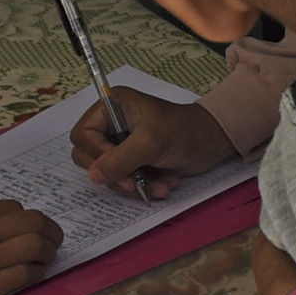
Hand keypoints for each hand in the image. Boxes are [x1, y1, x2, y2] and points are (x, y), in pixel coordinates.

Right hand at [0, 193, 63, 294]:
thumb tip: (10, 221)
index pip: (12, 207)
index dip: (28, 217)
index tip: (32, 227)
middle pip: (31, 222)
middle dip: (51, 230)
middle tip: (54, 238)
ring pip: (34, 246)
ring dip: (48, 252)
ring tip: (46, 256)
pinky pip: (25, 275)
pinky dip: (37, 273)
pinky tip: (34, 273)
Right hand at [72, 87, 235, 198]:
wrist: (213, 143)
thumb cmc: (185, 130)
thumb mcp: (151, 142)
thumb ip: (120, 159)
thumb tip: (95, 175)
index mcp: (112, 107)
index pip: (83, 134)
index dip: (97, 153)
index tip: (120, 164)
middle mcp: (113, 125)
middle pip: (90, 158)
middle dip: (116, 175)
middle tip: (135, 182)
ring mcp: (122, 145)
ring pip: (108, 175)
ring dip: (134, 185)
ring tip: (162, 185)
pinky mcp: (133, 162)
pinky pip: (125, 182)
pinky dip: (144, 187)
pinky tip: (166, 184)